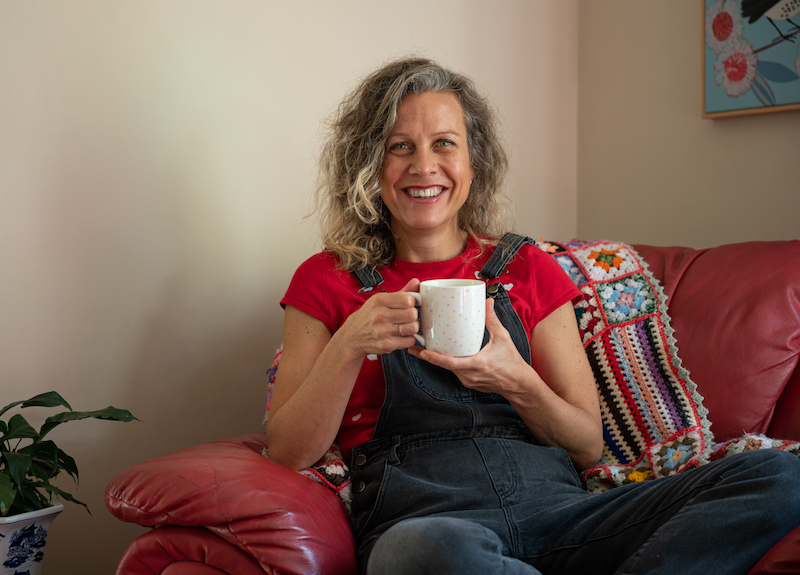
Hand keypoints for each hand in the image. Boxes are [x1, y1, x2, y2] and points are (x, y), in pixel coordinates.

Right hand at [339, 278, 421, 357]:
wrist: (351, 337)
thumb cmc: (369, 316)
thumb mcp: (380, 301)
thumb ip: (401, 292)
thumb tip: (417, 282)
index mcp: (380, 301)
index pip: (408, 299)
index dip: (412, 302)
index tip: (409, 305)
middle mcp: (380, 315)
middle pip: (412, 314)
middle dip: (413, 315)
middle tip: (408, 317)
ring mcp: (383, 331)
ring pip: (413, 328)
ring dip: (413, 327)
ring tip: (406, 326)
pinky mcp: (386, 345)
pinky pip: (410, 340)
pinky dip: (409, 338)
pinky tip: (401, 336)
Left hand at [409, 298, 529, 396]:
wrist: (519, 384)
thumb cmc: (512, 362)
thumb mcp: (502, 338)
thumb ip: (492, 320)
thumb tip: (486, 302)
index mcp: (477, 364)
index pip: (451, 363)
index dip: (434, 358)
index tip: (422, 351)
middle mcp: (469, 375)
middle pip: (444, 366)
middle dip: (428, 356)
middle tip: (414, 345)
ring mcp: (468, 381)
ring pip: (448, 369)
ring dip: (436, 359)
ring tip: (422, 348)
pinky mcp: (469, 382)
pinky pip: (454, 372)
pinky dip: (447, 363)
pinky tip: (441, 354)